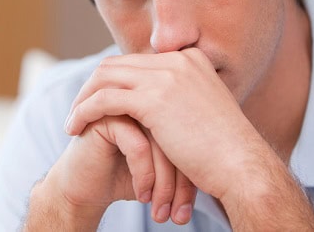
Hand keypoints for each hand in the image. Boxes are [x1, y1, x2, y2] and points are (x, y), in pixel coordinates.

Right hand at [26, 114, 196, 229]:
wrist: (88, 186)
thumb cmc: (127, 177)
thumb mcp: (164, 166)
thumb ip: (187, 154)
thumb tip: (225, 174)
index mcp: (163, 104)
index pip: (190, 135)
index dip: (192, 173)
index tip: (191, 208)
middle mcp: (145, 99)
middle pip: (178, 136)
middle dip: (181, 181)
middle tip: (181, 214)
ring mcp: (124, 102)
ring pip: (160, 141)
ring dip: (163, 183)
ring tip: (163, 212)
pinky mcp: (105, 116)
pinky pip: (137, 145)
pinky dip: (143, 175)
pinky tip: (141, 195)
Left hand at [65, 48, 269, 201]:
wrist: (243, 167)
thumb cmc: (224, 150)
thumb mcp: (202, 111)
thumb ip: (179, 98)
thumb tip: (156, 106)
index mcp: (189, 59)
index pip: (135, 62)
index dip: (111, 81)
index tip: (97, 102)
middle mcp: (176, 60)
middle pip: (115, 65)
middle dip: (91, 87)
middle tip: (77, 110)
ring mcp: (166, 77)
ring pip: (105, 78)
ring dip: (83, 99)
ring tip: (72, 122)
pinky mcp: (154, 99)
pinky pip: (103, 99)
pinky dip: (84, 111)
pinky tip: (75, 128)